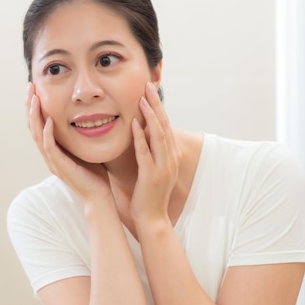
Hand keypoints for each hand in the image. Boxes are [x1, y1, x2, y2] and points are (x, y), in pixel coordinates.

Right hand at [25, 83, 112, 203]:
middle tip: (30, 87)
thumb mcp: (85, 147)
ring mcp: (52, 161)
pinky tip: (49, 120)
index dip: (36, 106)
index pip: (39, 124)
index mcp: (53, 149)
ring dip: (35, 115)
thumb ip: (80, 133)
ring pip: (37, 135)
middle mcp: (49, 154)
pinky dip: (48, 133)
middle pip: (33, 126)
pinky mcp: (60, 167)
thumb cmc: (95, 174)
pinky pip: (50, 148)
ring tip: (34, 98)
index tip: (36, 88)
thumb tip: (86, 114)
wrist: (99, 196)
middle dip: (31, 106)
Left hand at [129, 83, 179, 224]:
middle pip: (165, 125)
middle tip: (148, 85)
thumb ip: (150, 152)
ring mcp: (163, 167)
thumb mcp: (152, 169)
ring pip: (158, 136)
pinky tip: (134, 123)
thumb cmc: (149, 194)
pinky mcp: (151, 176)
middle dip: (156, 104)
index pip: (166, 125)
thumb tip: (142, 134)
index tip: (151, 90)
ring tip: (142, 99)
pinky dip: (140, 137)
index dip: (159, 107)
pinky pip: (145, 152)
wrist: (153, 219)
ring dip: (150, 115)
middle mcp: (170, 159)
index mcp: (170, 156)